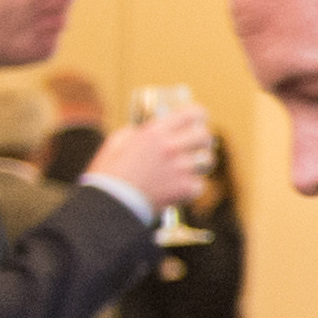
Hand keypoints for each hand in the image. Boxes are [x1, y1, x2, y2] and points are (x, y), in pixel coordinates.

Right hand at [87, 103, 213, 212]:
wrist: (112, 203)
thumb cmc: (110, 173)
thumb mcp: (118, 142)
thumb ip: (138, 132)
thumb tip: (151, 129)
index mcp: (155, 132)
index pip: (192, 114)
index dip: (197, 116)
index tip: (196, 120)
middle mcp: (172, 147)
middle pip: (205, 135)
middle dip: (202, 139)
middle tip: (194, 145)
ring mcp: (182, 168)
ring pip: (208, 160)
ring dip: (199, 163)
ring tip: (185, 168)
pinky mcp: (187, 188)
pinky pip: (200, 184)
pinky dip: (190, 187)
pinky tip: (176, 188)